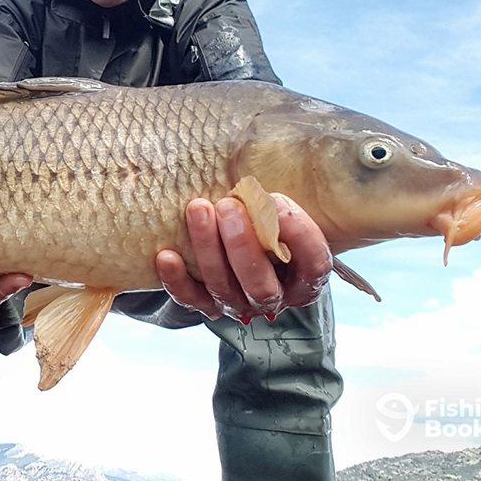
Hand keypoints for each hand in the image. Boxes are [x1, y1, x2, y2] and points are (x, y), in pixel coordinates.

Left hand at [156, 194, 332, 322]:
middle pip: (261, 285)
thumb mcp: (280, 210)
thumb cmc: (264, 218)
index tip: (277, 199)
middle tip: (228, 206)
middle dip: (243, 245)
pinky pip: (191, 298)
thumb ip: (276, 202)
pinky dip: (177, 279)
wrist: (234, 239)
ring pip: (224, 288)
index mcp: (304, 275)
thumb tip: (261, 176)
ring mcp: (240, 304)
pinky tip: (166, 255)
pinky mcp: (207, 304)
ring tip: (198, 209)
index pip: (313, 264)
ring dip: (208, 248)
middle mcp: (274, 296)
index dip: (298, 234)